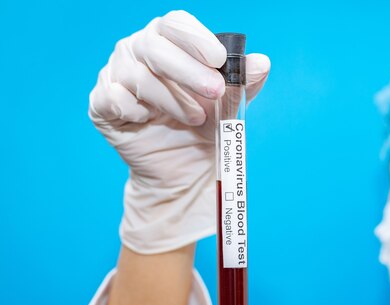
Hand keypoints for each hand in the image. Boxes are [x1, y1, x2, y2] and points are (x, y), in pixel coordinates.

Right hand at [89, 10, 269, 253]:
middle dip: (188, 70)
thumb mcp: (229, 105)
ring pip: (138, 76)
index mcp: (167, 41)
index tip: (218, 59)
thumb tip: (262, 63)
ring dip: (172, 100)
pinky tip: (150, 122)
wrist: (184, 169)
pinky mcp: (101, 103)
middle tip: (216, 92)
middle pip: (155, 46)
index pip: (175, 24)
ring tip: (195, 119)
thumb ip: (243, 83)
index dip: (196, 38)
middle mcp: (137, 51)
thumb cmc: (204, 127)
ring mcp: (116, 75)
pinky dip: (136, 111)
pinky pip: (114, 99)